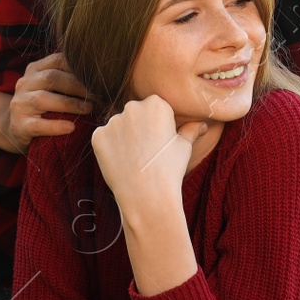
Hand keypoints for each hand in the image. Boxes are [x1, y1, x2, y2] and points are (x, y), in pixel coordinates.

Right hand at [4, 52, 91, 151]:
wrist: (16, 129)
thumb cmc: (43, 106)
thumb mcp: (51, 87)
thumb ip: (67, 77)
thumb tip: (99, 76)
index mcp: (34, 70)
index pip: (57, 60)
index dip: (78, 67)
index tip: (97, 76)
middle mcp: (24, 83)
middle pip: (52, 78)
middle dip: (78, 86)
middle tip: (98, 95)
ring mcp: (20, 104)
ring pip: (44, 99)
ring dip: (71, 104)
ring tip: (89, 109)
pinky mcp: (20, 125)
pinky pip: (39, 125)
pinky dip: (57, 126)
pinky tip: (71, 127)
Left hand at [90, 95, 206, 220]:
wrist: (147, 195)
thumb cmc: (169, 169)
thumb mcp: (184, 147)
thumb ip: (190, 130)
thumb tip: (202, 124)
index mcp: (156, 104)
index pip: (154, 107)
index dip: (158, 125)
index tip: (159, 141)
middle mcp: (132, 107)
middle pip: (135, 113)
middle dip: (139, 127)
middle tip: (146, 151)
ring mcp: (113, 121)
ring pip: (119, 126)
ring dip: (124, 137)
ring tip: (134, 159)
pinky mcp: (98, 136)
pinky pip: (104, 138)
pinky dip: (110, 148)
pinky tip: (121, 162)